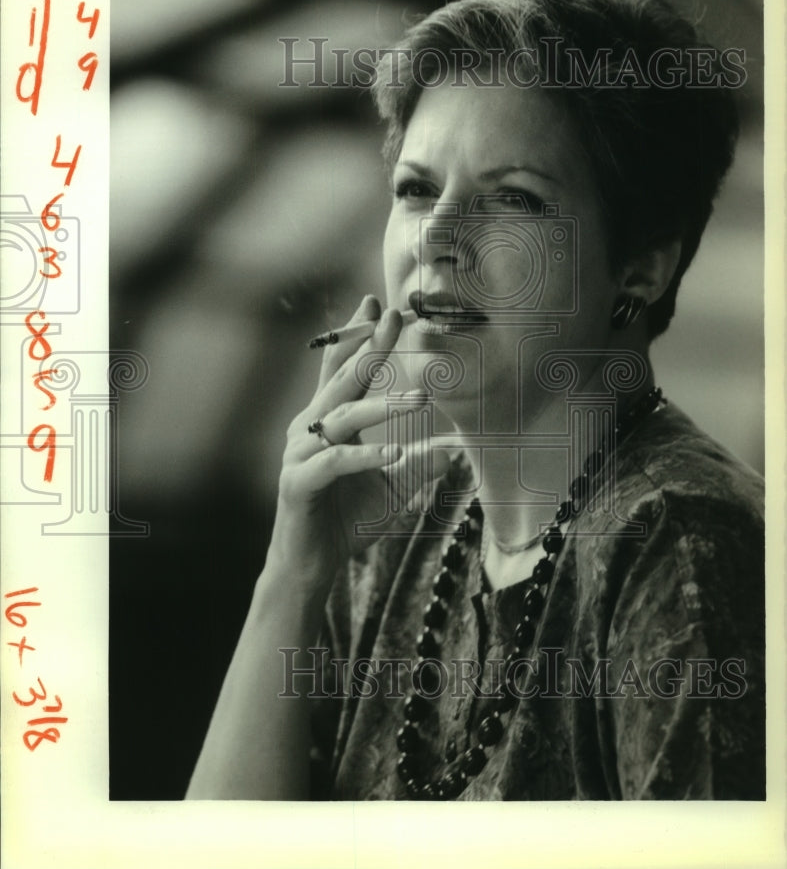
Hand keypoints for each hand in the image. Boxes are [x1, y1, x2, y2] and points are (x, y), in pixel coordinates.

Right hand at [265, 296, 447, 595]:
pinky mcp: (297, 482)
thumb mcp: (392, 487)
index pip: (342, 369)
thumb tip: (455, 449)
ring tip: (420, 397)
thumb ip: (417, 463)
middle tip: (395, 316)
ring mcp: (299, 454)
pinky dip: (364, 457)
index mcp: (328, 421)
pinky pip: (334, 463)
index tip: (375, 303)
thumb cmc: (346, 520)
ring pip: (343, 418)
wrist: (312, 564)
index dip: (356, 336)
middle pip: (344, 380)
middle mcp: (309, 428)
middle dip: (370, 347)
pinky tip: (393, 453)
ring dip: (382, 405)